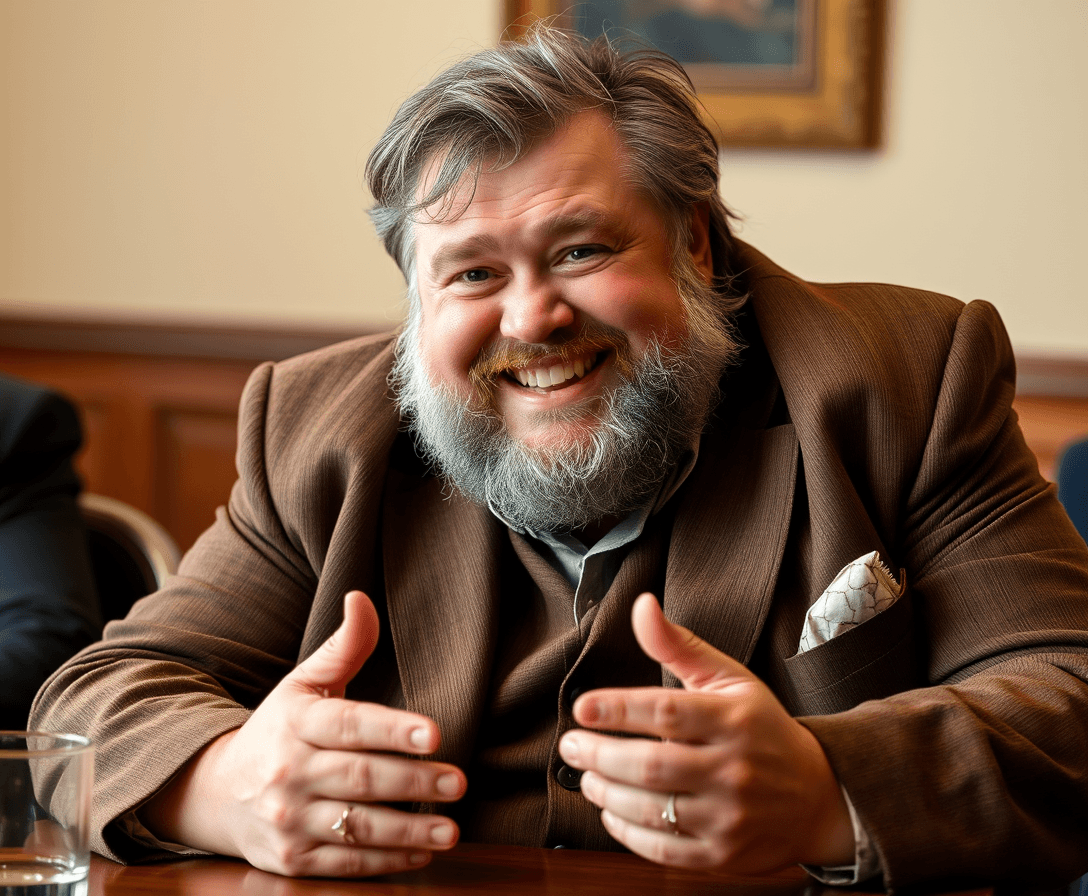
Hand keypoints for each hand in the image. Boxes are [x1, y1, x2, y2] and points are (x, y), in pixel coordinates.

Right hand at [143, 590, 466, 877]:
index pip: (350, 724)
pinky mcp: (291, 861)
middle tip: (458, 782)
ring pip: (357, 827)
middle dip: (414, 781)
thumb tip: (361, 598)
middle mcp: (289, 772)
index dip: (392, 730)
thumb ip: (344, 647)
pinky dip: (386, 861)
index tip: (433, 734)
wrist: (215, 793)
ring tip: (450, 829)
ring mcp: (288, 820)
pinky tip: (421, 853)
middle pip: (360, 778)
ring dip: (408, 829)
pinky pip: (345, 864)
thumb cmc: (277, 731)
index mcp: (297, 723)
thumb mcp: (303, 684)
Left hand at [558, 593, 852, 873]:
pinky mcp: (723, 854)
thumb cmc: (762, 729)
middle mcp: (733, 768)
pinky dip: (626, 832)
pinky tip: (610, 811)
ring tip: (586, 776)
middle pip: (652, 765)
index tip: (582, 707)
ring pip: (653, 810)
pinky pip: (663, 850)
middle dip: (600, 755)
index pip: (667, 711)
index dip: (618, 709)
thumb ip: (678, 644)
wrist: (817, 795)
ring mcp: (730, 815)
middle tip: (571, 745)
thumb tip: (641, 606)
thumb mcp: (729, 679)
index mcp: (733, 719)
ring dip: (606, 793)